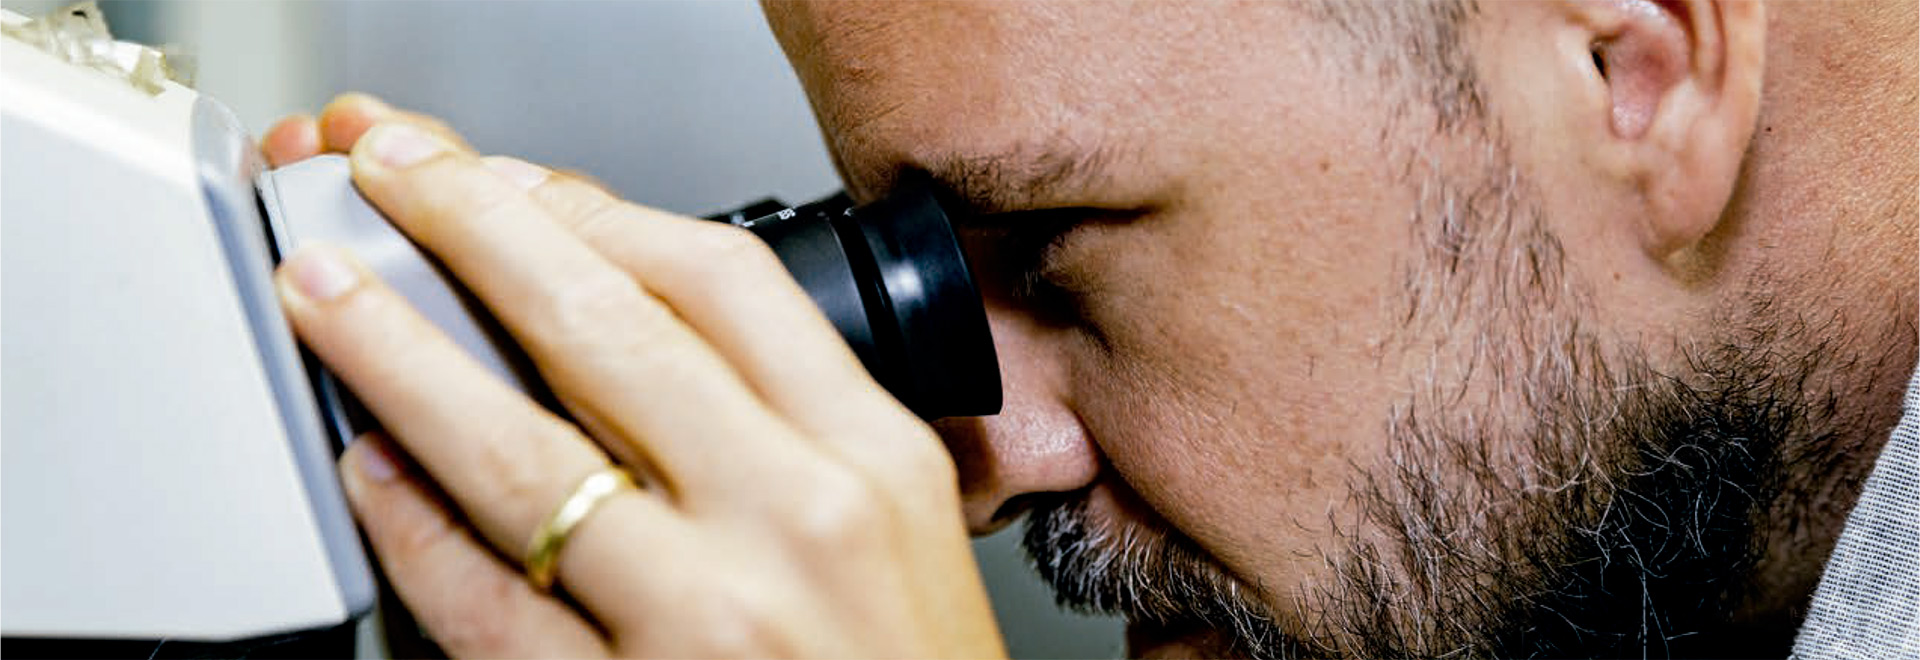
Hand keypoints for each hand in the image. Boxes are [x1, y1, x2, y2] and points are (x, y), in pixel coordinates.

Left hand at [267, 95, 1004, 656]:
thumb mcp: (903, 533)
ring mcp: (704, 620)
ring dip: (401, 359)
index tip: (518, 183)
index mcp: (876, 464)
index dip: (597, 211)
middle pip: (608, 330)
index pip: (725, 283)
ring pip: (519, 456)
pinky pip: (486, 603)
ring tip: (333, 301)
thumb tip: (631, 323)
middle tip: (395, 181)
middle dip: (476, 231)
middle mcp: (795, 525)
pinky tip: (374, 473)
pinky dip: (412, 528)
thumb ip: (796, 430)